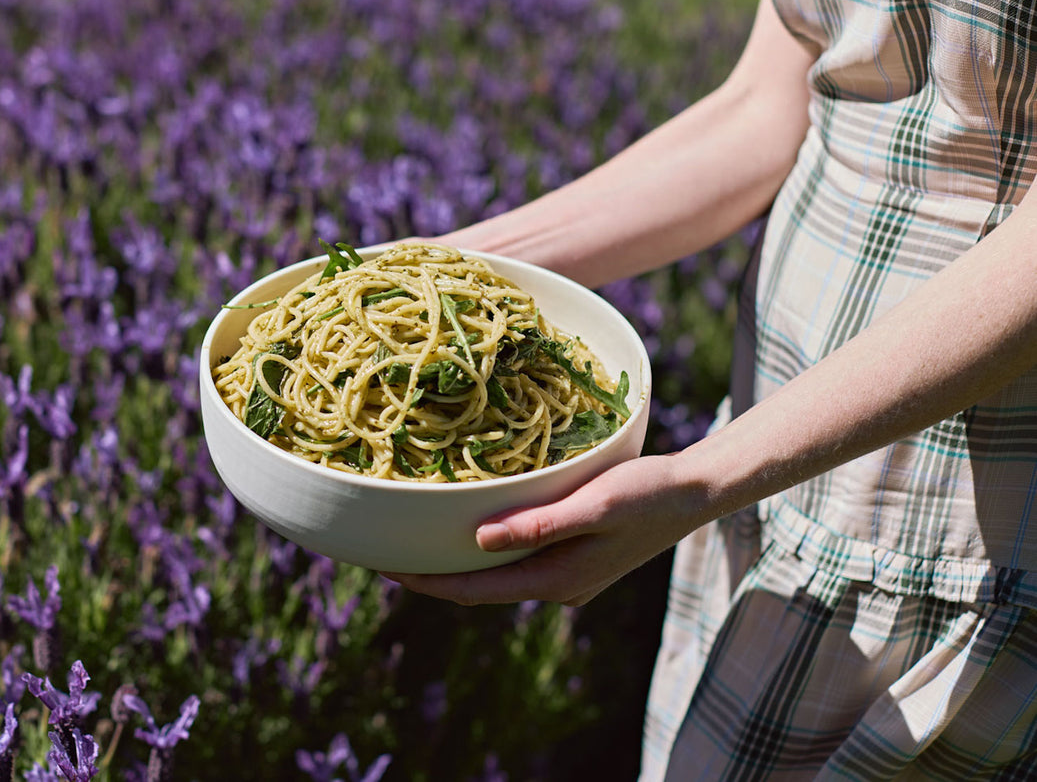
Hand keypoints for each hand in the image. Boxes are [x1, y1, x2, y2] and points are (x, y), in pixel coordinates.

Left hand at [382, 451, 710, 605]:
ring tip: (417, 539)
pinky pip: (518, 562)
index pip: (472, 590)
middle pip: (478, 587)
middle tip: (385, 550)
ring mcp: (568, 577)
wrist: (697, 492)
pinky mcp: (576, 559)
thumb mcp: (593, 504)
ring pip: (497, 575)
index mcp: (555, 579)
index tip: (383, 566)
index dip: (425, 581)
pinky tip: (471, 527)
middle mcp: (557, 586)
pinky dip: (487, 550)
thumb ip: (538, 525)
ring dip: (458, 562)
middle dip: (432, 574)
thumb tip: (477, 541)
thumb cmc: (647, 491)